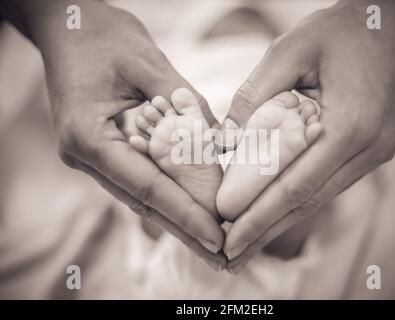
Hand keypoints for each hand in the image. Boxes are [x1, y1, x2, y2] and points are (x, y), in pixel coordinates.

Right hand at [1, 0, 225, 268]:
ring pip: (142, 196)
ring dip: (179, 217)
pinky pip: (140, 178)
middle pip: (144, 202)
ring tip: (212, 241)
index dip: (184, 214)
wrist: (69, 26)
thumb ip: (184, 105)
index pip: (145, 186)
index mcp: (88, 136)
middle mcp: (86, 155)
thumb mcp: (148, 63)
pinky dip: (169, 194)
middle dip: (185, 229)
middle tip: (222, 256)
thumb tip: (219, 144)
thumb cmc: (103, 37)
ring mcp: (94, 156)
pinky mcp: (105, 150)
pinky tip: (193, 208)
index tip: (216, 238)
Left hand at [222, 0, 394, 272]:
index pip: (295, 185)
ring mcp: (373, 153)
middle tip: (231, 256)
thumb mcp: (290, 50)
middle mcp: (368, 149)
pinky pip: (326, 181)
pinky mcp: (368, 149)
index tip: (228, 237)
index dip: (259, 215)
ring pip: (317, 196)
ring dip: (280, 219)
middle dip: (265, 230)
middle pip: (307, 202)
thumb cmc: (342, 30)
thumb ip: (256, 96)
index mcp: (352, 126)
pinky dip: (296, 199)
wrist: (392, 20)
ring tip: (247, 240)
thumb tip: (229, 143)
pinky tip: (275, 209)